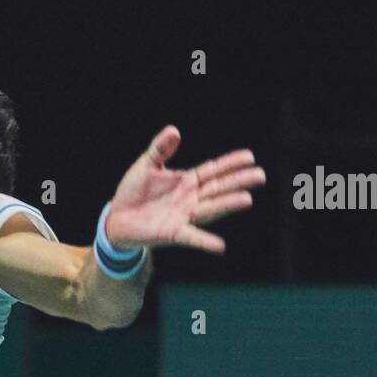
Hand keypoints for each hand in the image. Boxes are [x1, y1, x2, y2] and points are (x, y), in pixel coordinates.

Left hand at [104, 126, 264, 253]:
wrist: (117, 217)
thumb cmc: (133, 191)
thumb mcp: (146, 165)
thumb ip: (160, 149)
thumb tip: (174, 130)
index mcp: (187, 181)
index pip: (213, 170)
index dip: (231, 163)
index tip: (250, 156)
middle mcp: (191, 199)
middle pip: (218, 188)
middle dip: (238, 182)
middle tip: (260, 176)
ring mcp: (184, 216)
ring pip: (210, 209)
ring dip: (227, 205)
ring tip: (246, 199)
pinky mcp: (172, 233)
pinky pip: (191, 237)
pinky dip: (205, 241)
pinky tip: (219, 245)